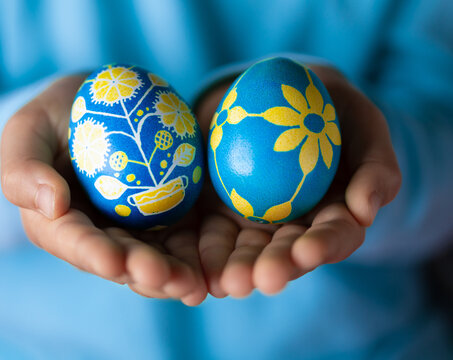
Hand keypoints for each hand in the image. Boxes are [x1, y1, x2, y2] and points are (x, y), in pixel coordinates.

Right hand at [1, 76, 206, 305]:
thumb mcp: (27, 130)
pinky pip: (178, 240)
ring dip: (172, 276)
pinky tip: (211, 269)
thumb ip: (24, 168)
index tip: (114, 261)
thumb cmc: (56, 118)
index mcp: (57, 224)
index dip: (93, 254)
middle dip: (141, 273)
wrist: (98, 105)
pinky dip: (193, 256)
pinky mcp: (162, 217)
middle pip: (118, 260)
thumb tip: (51, 206)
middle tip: (166, 279)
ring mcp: (131, 229)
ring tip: (194, 284)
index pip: (73, 241)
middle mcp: (96, 235)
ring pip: (152, 259)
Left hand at [193, 65, 401, 297]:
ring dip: (235, 267)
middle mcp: (292, 227)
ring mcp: (254, 221)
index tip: (307, 252)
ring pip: (245, 250)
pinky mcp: (220, 211)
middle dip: (273, 267)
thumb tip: (366, 210)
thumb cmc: (331, 110)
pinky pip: (209, 231)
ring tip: (225, 282)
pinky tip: (194, 264)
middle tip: (259, 279)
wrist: (280, 95)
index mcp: (332, 216)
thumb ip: (376, 167)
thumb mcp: (365, 126)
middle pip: (284, 253)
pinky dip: (202, 249)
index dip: (322, 246)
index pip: (333, 237)